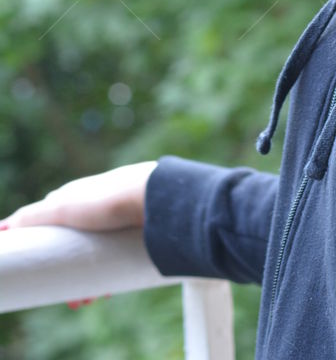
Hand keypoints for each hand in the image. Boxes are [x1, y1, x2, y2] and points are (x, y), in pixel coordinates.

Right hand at [0, 160, 159, 308]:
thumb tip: (4, 227)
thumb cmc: (107, 197)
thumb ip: (32, 217)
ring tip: (94, 300)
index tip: (43, 281)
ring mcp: (112, 217)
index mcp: (71, 197)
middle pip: (73, 249)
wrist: (155, 197)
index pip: (48, 229)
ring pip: (94, 256)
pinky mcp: (131, 227)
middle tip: (75, 303)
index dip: (43, 256)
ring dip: (90, 281)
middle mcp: (91, 206)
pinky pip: (115, 256)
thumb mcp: (62, 207)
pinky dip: (109, 273)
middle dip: (70, 278)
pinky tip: (111, 288)